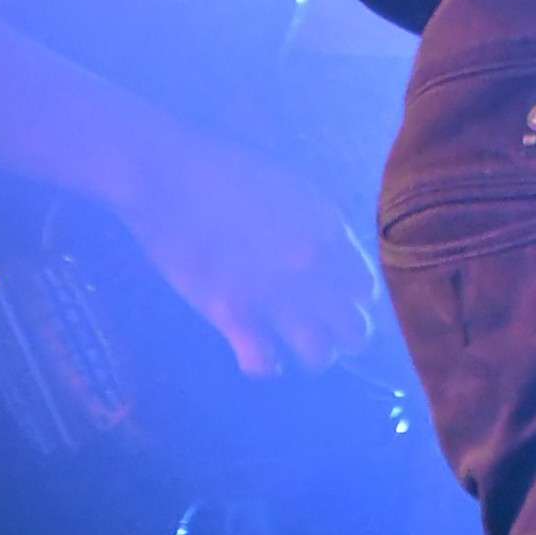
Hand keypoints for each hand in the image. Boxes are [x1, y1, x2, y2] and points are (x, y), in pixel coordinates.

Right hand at [114, 122, 376, 377]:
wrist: (171, 177)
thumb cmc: (230, 172)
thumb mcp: (292, 190)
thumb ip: (319, 227)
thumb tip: (333, 260)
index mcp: (326, 229)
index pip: (364, 289)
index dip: (352, 299)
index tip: (338, 300)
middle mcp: (309, 266)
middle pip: (353, 331)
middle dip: (342, 335)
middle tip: (323, 330)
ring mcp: (272, 293)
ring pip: (318, 355)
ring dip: (310, 353)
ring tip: (295, 343)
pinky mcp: (231, 314)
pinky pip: (264, 362)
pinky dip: (264, 363)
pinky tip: (257, 352)